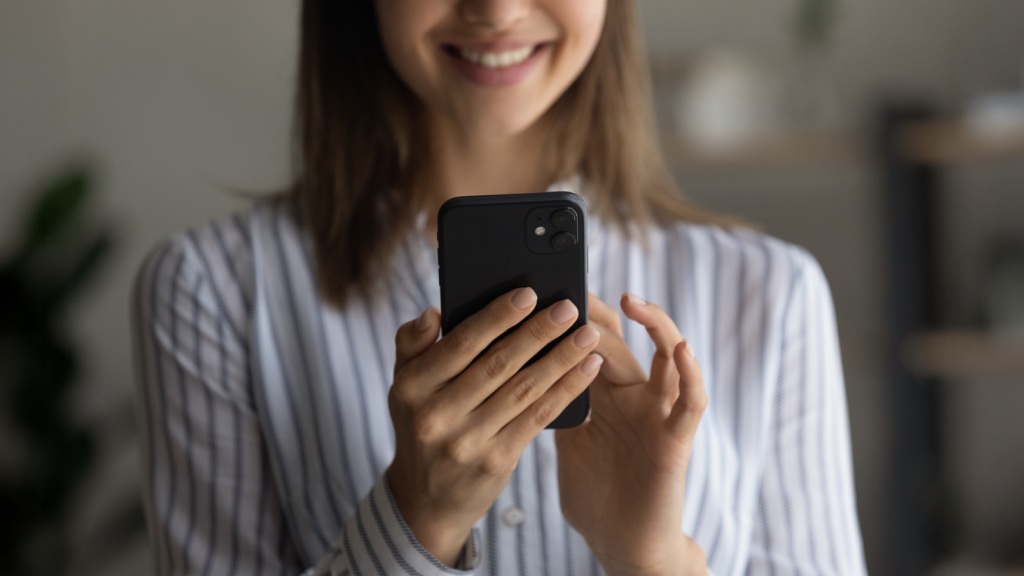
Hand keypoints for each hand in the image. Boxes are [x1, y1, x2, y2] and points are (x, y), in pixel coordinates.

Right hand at [386, 288, 602, 566]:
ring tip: (587, 336)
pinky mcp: (496, 462)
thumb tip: (433, 312)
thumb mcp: (403, 386)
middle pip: (498, 364)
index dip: (497, 317)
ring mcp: (467, 442)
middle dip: (538, 333)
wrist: (426, 499)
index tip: (528, 294)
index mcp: (412, 387)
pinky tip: (586, 370)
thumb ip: (412, 344)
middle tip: (568, 308)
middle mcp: (437, 415)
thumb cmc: (421, 425)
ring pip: (523, 390)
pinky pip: (537, 418)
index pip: (461, 343)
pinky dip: (565, 390)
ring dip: (561, 359)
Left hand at [556, 293, 707, 575]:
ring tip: (632, 301)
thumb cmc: (594, 495)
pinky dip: (690, 373)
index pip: (592, 343)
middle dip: (600, 314)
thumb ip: (553, 403)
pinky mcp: (677, 438)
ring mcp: (658, 414)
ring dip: (654, 325)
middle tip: (575, 287)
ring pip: (667, 357)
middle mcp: (633, 396)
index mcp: (603, 395)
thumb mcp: (566, 440)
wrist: (621, 544)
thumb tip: (514, 367)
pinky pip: (690, 401)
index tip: (549, 289)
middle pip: (620, 342)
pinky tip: (680, 349)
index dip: (575, 316)